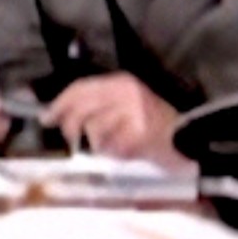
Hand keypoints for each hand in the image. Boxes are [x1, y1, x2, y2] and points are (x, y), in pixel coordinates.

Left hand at [42, 72, 178, 159]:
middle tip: (71, 140)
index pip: (80, 88)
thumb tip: (58, 115)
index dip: (60, 103)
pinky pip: (113, 149)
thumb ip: (94, 106)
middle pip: (81, 109)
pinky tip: (129, 153)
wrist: (191, 143)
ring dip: (99, 145)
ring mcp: (135, 114)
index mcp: (122, 82)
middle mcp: (127, 93)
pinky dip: (116, 155)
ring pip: (94, 132)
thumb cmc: (154, 126)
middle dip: (70, 127)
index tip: (46, 118)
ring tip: (116, 146)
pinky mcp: (141, 136)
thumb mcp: (125, 106)